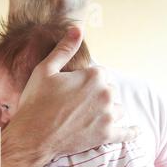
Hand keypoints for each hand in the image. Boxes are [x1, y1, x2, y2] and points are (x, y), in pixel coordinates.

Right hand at [2, 27, 139, 165]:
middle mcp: (105, 94)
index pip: (101, 74)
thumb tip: (76, 30)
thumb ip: (63, 50)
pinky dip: (130, 132)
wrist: (32, 136)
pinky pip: (126, 133)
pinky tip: (133, 131)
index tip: (73, 90)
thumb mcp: (44, 71)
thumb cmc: (35, 103)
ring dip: (107, 111)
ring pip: (117, 109)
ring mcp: (108, 115)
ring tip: (89, 117)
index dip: (86, 81)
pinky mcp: (106, 135)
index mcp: (94, 76)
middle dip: (98, 95)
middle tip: (78, 105)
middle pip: (110, 91)